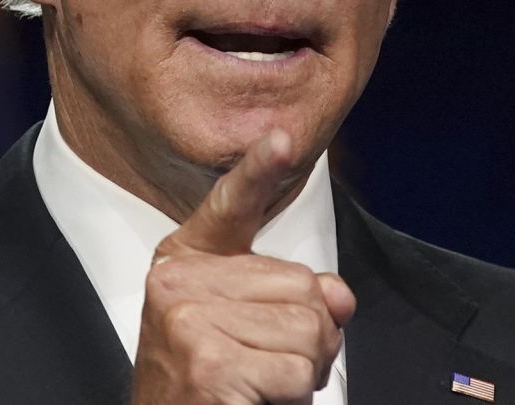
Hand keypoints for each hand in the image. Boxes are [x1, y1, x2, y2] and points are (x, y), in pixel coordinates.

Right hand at [131, 129, 356, 404]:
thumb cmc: (205, 390)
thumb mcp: (245, 330)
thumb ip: (289, 297)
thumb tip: (336, 295)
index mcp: (184, 262)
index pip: (230, 205)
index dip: (258, 171)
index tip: (282, 137)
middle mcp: (177, 284)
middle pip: (303, 286)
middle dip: (309, 339)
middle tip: (268, 367)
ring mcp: (188, 322)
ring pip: (309, 332)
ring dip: (302, 374)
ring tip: (258, 388)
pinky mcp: (208, 366)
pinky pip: (296, 373)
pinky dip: (291, 401)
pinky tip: (253, 403)